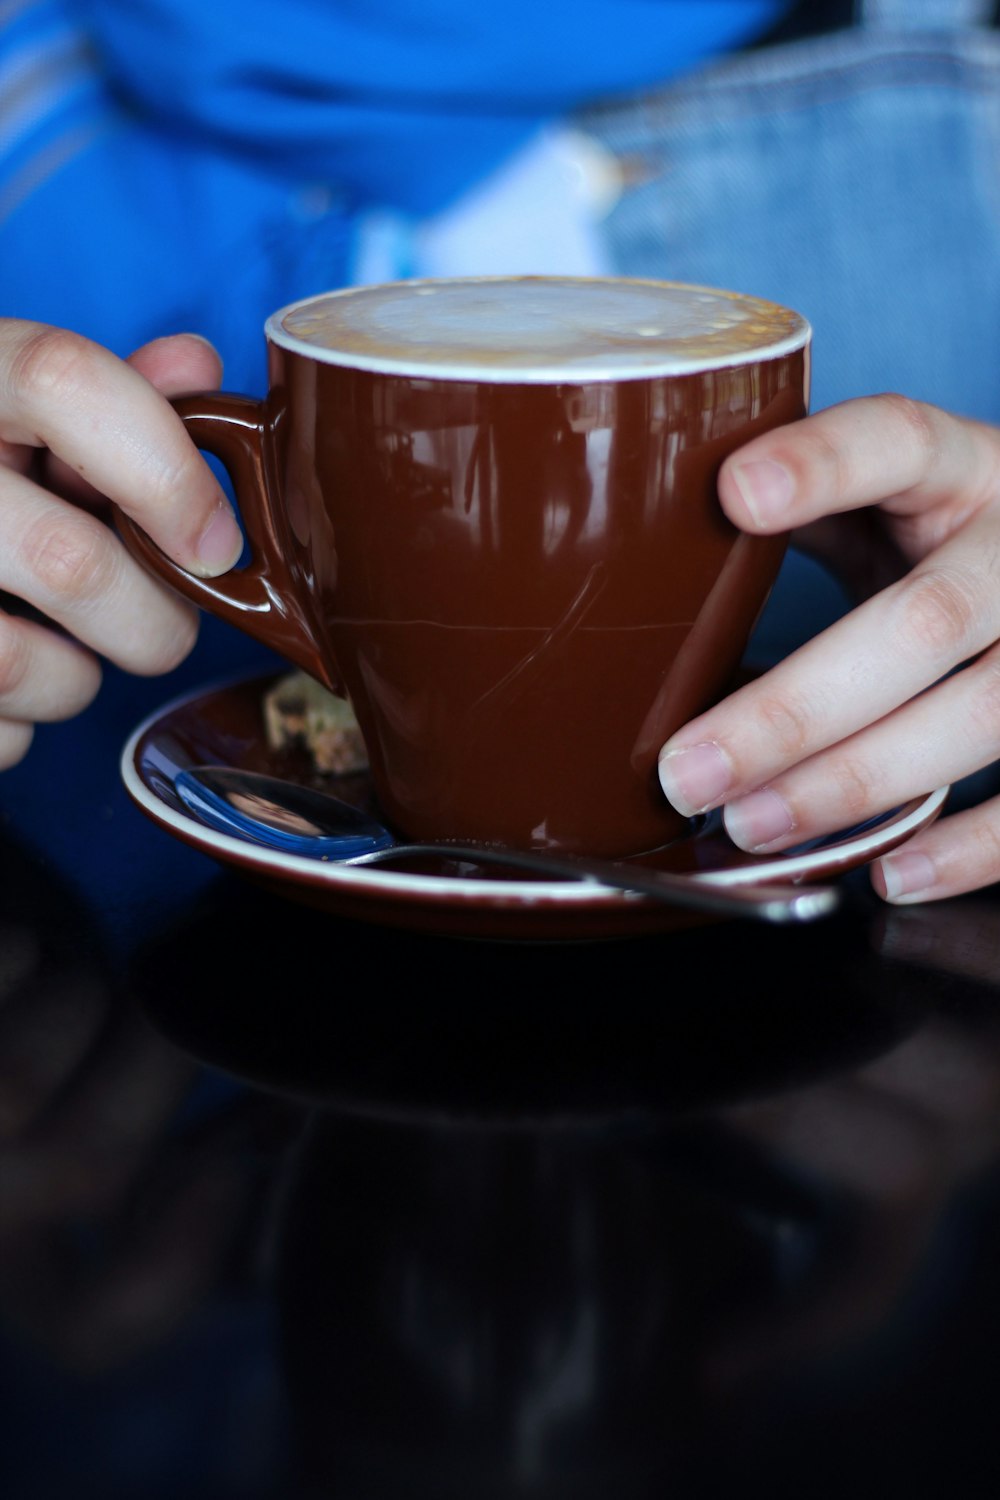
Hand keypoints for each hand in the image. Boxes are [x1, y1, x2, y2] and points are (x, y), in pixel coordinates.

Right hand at [0, 321, 242, 767]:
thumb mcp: (12, 415)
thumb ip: (103, 398)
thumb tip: (195, 368)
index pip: (62, 382)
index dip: (164, 468)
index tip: (214, 542)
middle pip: (70, 561)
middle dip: (154, 619)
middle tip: (159, 621)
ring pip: (25, 665)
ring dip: (76, 679)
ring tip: (58, 645)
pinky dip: (17, 725)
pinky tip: (0, 679)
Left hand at [657, 394, 999, 904]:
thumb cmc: (929, 535)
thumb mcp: (872, 497)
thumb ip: (792, 511)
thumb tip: (641, 556)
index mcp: (960, 466)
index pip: (897, 441)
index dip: (822, 466)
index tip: (734, 496)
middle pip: (924, 622)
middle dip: (796, 710)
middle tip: (691, 769)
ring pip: (983, 712)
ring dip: (857, 781)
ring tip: (753, 824)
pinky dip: (971, 848)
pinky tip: (891, 873)